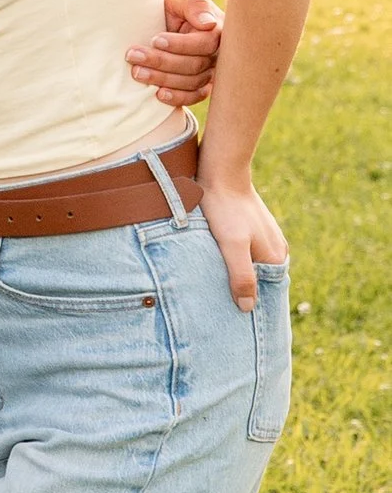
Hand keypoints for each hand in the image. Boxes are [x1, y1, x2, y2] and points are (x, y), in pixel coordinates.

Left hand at [127, 0, 220, 102]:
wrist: (160, 20)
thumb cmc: (172, 7)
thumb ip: (194, 5)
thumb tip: (209, 24)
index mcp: (217, 31)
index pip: (205, 43)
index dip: (180, 45)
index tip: (155, 40)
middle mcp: (217, 54)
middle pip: (194, 65)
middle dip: (162, 62)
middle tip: (132, 55)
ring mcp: (209, 71)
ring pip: (191, 82)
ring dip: (162, 79)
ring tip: (136, 72)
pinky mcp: (199, 86)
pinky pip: (194, 96)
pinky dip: (177, 98)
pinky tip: (158, 94)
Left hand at [197, 169, 285, 311]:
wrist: (222, 173)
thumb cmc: (225, 210)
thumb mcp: (231, 245)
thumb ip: (241, 276)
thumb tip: (248, 308)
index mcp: (275, 258)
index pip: (266, 293)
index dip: (250, 305)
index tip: (231, 319)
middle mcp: (277, 250)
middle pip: (260, 281)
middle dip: (243, 293)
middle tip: (219, 309)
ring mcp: (266, 238)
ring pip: (252, 267)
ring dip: (237, 278)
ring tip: (217, 291)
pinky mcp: (253, 229)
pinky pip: (246, 254)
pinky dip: (235, 263)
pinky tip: (218, 266)